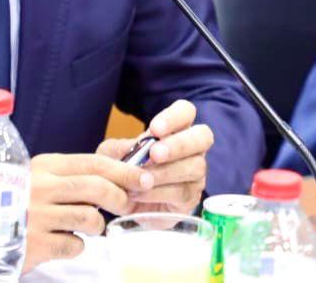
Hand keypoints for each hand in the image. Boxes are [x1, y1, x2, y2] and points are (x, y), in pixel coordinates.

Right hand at [23, 152, 152, 269]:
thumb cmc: (17, 200)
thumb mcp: (40, 176)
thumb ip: (74, 172)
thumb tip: (121, 163)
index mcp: (44, 165)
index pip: (94, 162)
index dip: (124, 170)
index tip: (144, 178)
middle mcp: (40, 187)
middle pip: (97, 188)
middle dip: (120, 198)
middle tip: (125, 205)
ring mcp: (37, 216)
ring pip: (90, 218)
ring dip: (96, 226)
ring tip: (84, 226)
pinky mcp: (35, 244)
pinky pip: (74, 245)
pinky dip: (75, 246)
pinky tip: (62, 241)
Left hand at [97, 99, 213, 214]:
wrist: (124, 203)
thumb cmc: (124, 171)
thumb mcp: (112, 156)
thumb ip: (118, 149)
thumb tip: (130, 147)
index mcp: (176, 129)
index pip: (186, 112)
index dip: (174, 117)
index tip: (155, 129)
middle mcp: (193, 148)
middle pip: (203, 136)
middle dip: (179, 144)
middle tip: (155, 153)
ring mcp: (196, 173)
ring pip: (194, 166)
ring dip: (166, 172)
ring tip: (142, 179)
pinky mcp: (191, 197)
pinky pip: (182, 192)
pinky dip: (159, 193)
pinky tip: (140, 193)